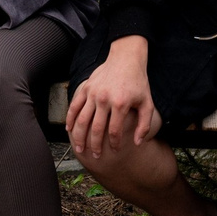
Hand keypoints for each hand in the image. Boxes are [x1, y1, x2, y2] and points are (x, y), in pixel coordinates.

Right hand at [66, 37, 160, 157]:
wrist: (126, 58)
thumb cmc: (138, 82)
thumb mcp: (147, 103)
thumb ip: (144, 124)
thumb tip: (138, 143)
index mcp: (120, 103)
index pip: (114, 131)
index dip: (114, 144)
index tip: (115, 151)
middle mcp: (104, 99)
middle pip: (95, 129)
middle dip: (94, 146)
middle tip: (95, 157)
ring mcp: (93, 93)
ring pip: (82, 120)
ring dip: (79, 137)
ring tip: (80, 149)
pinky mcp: (86, 88)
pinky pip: (74, 106)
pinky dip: (70, 119)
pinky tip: (69, 130)